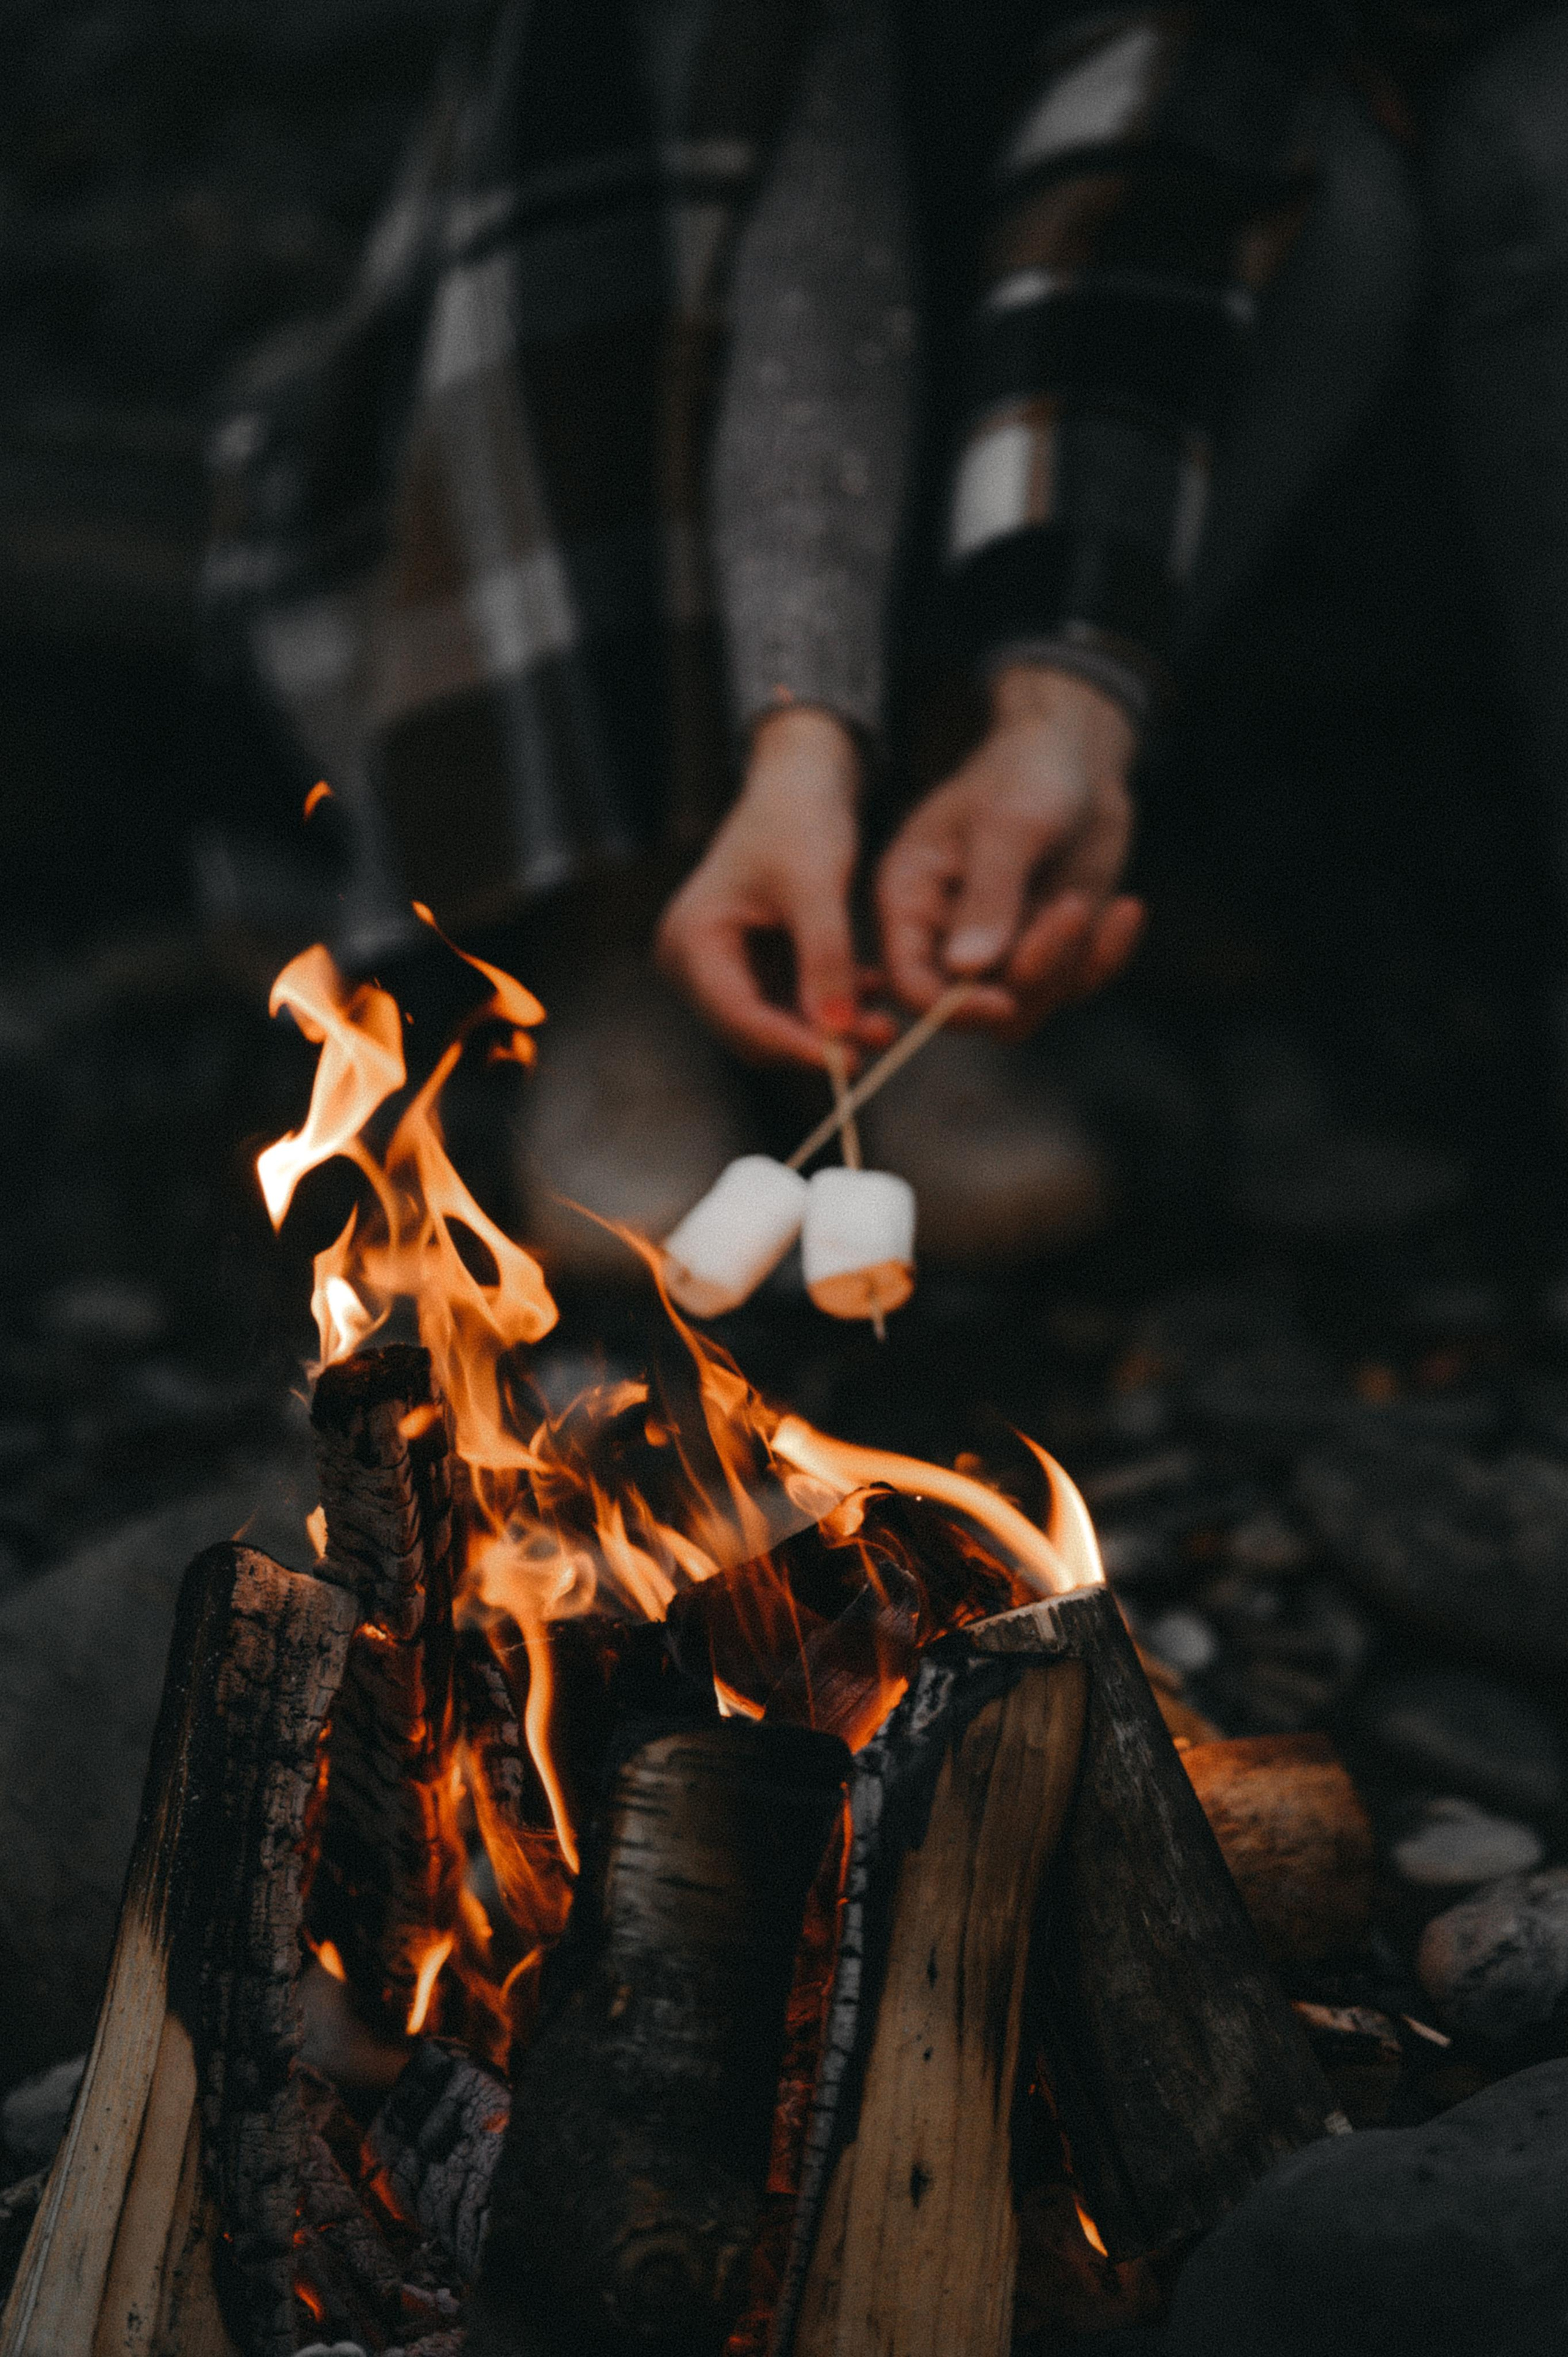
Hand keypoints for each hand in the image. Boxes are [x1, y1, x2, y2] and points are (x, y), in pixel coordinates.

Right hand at [656, 706, 894, 1065]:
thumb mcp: (816, 887)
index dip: (792, 1045)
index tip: (847, 1059)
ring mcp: (721, 966)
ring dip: (829, 1027)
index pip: (738, 1017)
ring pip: (777, 1023)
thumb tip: (836, 1033)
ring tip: (885, 1023)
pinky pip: (790, 1002)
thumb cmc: (799, 819)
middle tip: (879, 1040)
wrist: (800, 782)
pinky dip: (829, 1002)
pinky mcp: (752, 965)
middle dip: (814, 1040)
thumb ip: (825, 960)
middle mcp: (694, 961)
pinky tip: (870, 991)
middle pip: (753, 1031)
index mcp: (690, 940)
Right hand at [875, 663, 1143, 1036]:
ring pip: (1027, 1007)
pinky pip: (1077, 986)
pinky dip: (1106, 956)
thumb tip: (968, 970)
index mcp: (911, 901)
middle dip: (1029, 976)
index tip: (1006, 1000)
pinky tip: (1126, 908)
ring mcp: (1000, 948)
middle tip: (1069, 910)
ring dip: (1066, 966)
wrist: (1077, 758)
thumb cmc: (1027, 772)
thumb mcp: (1009, 825)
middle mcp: (946, 935)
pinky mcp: (1050, 950)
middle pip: (972, 1009)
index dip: (952, 1007)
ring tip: (1082, 900)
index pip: (911, 984)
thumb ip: (989, 896)